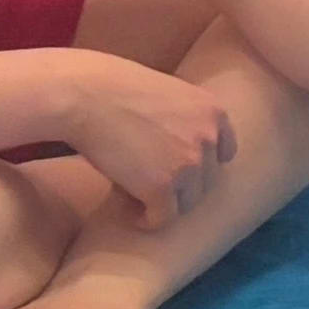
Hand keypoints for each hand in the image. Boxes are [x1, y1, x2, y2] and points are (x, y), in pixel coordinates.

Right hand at [66, 59, 242, 226]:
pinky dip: (147, 219)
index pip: (224, 152)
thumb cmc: (114, 89)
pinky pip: (163, 218)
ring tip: (133, 193)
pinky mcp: (163, 186)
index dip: (200, 166)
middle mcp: (209, 138)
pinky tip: (129, 211)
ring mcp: (189, 163)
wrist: (84, 95)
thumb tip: (187, 151)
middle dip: (178, 185)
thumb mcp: (167, 94)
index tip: (176, 170)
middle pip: (206, 181)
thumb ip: (185, 120)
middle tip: (145, 181)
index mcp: (213, 111)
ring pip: (186, 203)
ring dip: (162, 203)